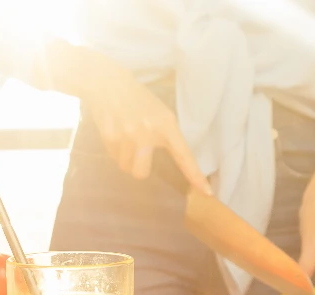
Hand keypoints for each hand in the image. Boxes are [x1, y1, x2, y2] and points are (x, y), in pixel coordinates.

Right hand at [84, 66, 211, 194]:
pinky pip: (113, 158)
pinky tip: (116, 133)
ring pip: (126, 167)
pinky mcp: (109, 137)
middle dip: (139, 168)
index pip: (183, 156)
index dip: (195, 176)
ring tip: (126, 138)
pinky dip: (116, 150)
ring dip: (126, 158)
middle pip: (142, 173)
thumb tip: (172, 165)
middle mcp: (147, 132)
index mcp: (166, 125)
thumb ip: (166, 136)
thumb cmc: (139, 100)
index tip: (207, 192)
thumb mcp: (161, 113)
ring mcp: (126, 136)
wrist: (108, 83)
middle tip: (139, 152)